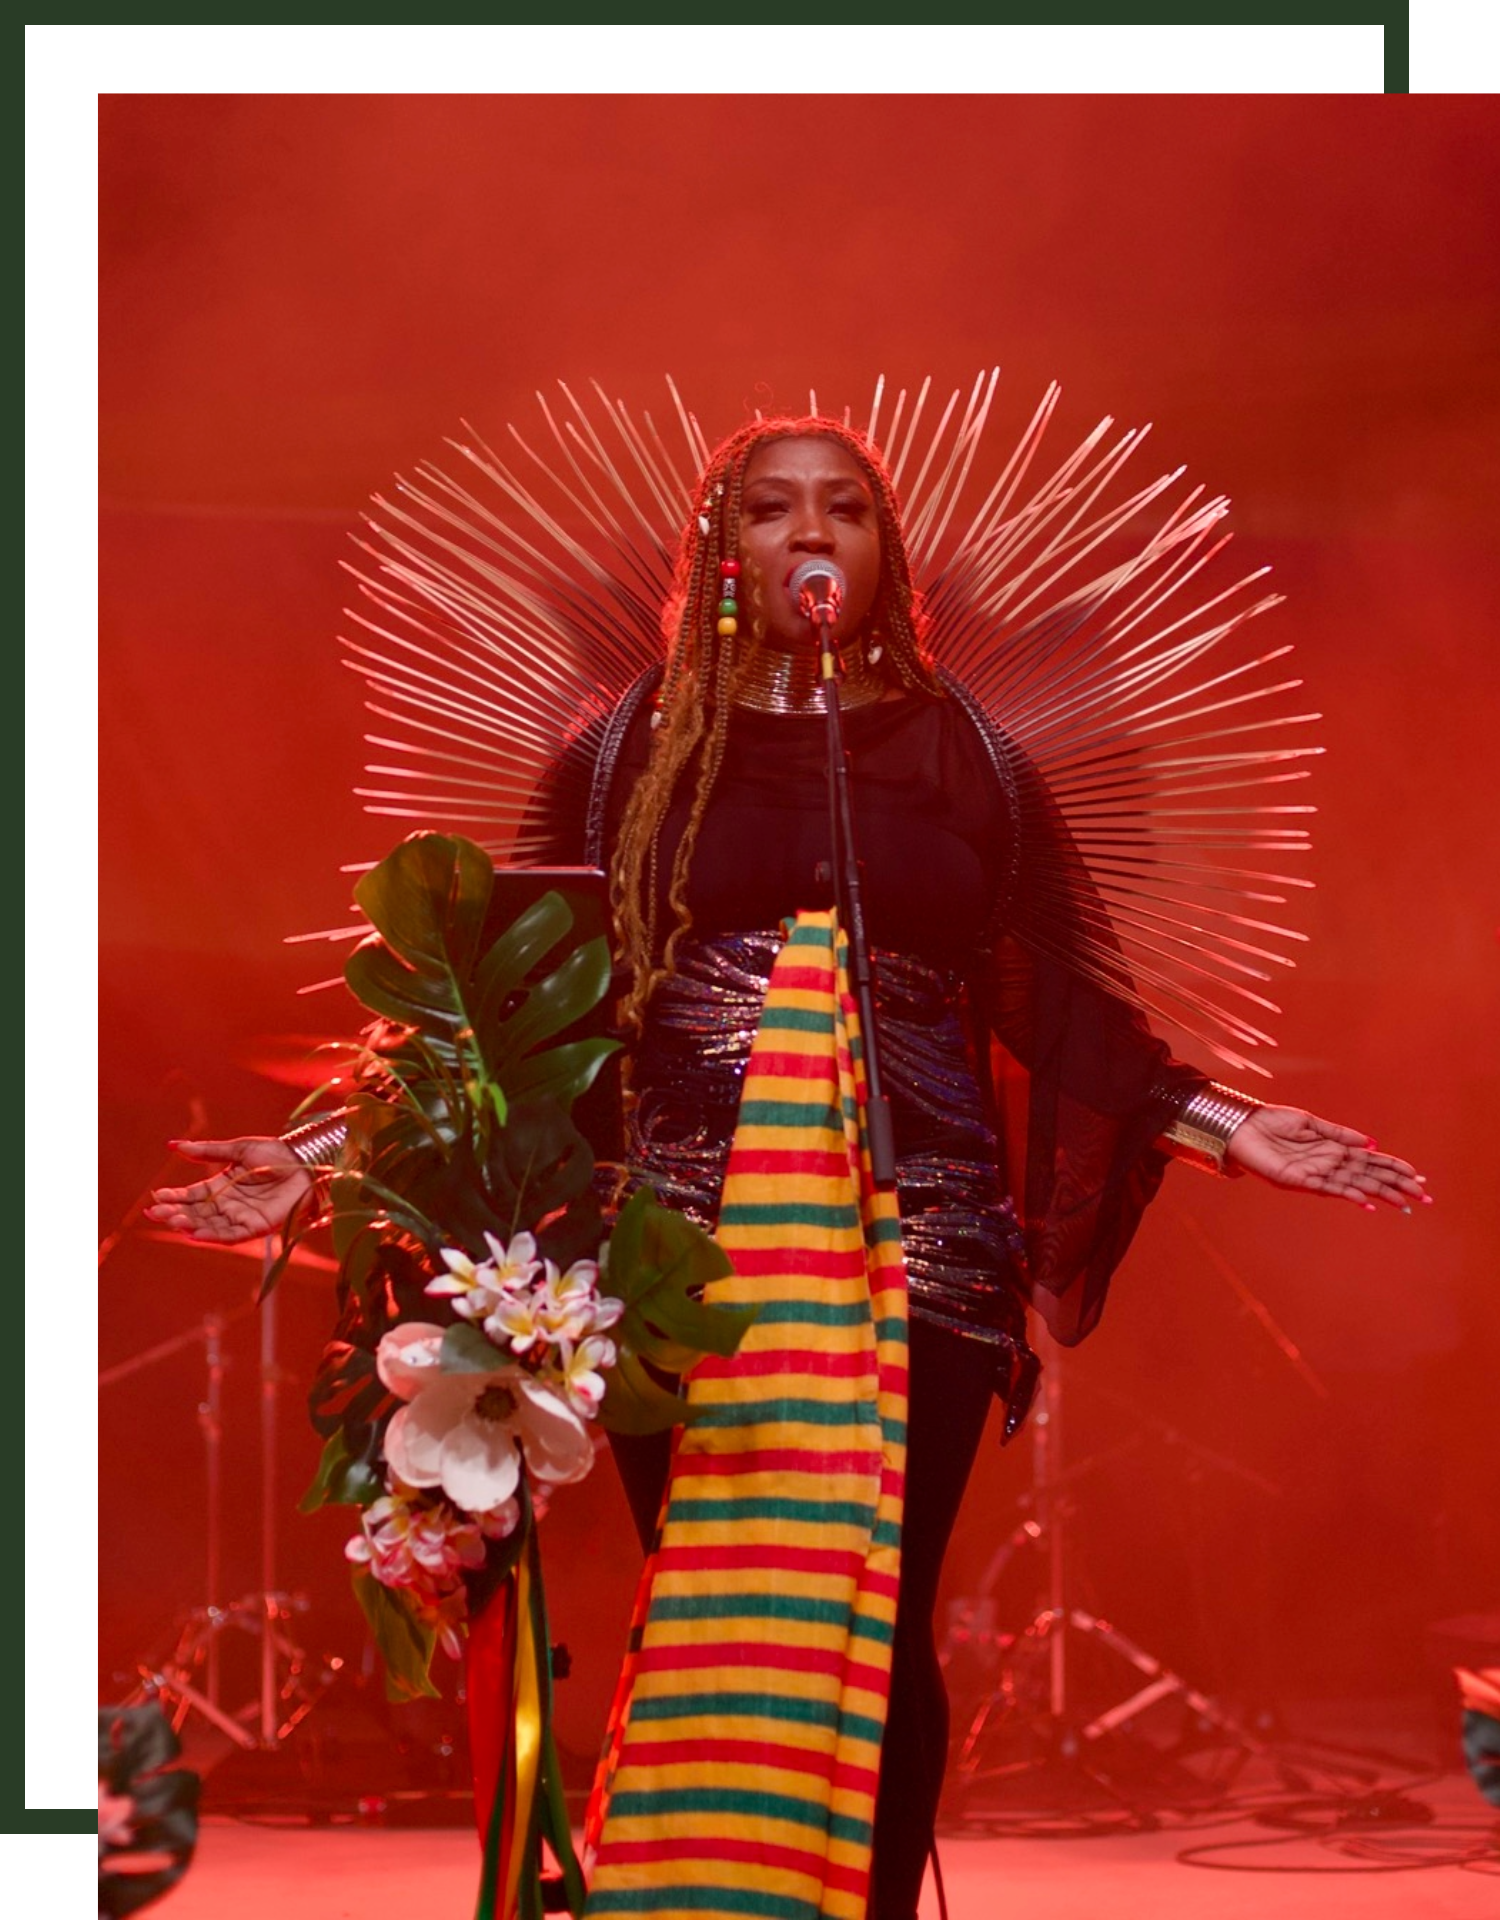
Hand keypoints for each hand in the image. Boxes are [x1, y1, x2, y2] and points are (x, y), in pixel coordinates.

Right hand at [144, 1137, 313, 1243]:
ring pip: (209, 1226)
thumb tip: (172, 1146)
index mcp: (221, 1186)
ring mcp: (241, 1217)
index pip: (191, 1196)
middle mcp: (228, 1205)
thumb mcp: (237, 1150)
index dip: (173, 1197)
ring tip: (172, 1221)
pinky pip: (231, 1235)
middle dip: (175, 1214)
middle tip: (156, 1213)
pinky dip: (213, 1236)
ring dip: (190, 1225)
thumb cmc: (275, 1153)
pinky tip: (195, 1233)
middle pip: (196, 1213)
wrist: (304, 1161)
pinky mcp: (256, 1227)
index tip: (155, 1198)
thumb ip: (206, 1152)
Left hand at [1225, 1106, 1429, 1211]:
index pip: (1370, 1161)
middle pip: (1369, 1176)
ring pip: (1356, 1184)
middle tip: (1423, 1197)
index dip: (1393, 1168)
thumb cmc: (1270, 1122)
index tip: (1417, 1176)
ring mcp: (1315, 1173)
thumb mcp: (1309, 1122)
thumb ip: (1339, 1134)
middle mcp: (1327, 1164)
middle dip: (1396, 1185)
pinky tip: (1367, 1201)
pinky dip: (1348, 1194)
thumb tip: (1371, 1143)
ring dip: (1381, 1192)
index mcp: (1332, 1149)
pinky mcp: (1298, 1180)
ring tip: (1405, 1202)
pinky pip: (1329, 1189)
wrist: (1240, 1127)